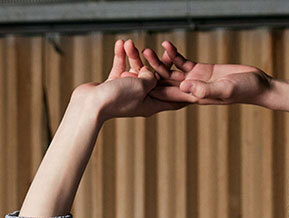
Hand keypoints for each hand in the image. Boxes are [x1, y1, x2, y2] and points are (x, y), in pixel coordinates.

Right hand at [72, 38, 192, 120]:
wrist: (91, 104)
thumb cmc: (118, 99)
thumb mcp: (142, 86)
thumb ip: (151, 78)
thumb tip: (151, 73)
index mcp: (152, 104)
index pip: (173, 99)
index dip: (185, 92)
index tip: (196, 86)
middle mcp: (141, 98)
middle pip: (155, 80)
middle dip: (159, 63)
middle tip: (168, 49)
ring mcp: (127, 92)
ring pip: (136, 70)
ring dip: (133, 56)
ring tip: (130, 43)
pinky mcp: (114, 85)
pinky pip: (120, 68)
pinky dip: (121, 57)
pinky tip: (120, 44)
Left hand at [140, 40, 273, 105]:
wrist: (256, 85)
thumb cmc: (243, 90)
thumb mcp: (224, 89)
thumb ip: (205, 90)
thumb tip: (184, 87)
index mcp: (194, 97)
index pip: (168, 95)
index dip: (152, 90)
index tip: (138, 85)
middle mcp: (192, 90)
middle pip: (166, 83)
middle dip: (151, 74)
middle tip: (136, 62)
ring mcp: (196, 79)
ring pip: (172, 71)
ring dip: (160, 62)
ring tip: (146, 50)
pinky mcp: (202, 70)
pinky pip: (184, 62)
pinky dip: (174, 54)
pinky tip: (166, 44)